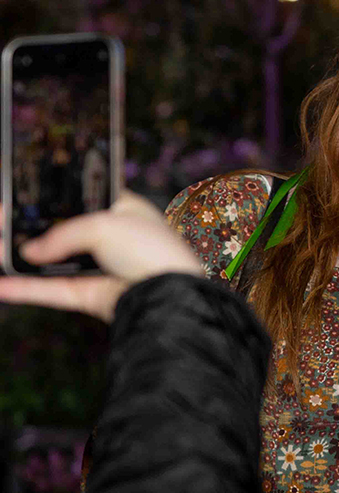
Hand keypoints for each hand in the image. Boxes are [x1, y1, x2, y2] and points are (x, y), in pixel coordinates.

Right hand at [0, 192, 203, 321]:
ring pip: (50, 262)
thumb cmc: (149, 250)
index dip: (56, 198)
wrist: (167, 294)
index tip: (25, 198)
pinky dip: (23, 288)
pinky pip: (48, 290)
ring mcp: (98, 267)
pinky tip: (2, 283)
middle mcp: (109, 238)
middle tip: (2, 222)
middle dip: (29, 230)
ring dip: (18, 258)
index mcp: (123, 211)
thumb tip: (32, 251)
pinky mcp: (88, 294)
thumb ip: (63, 234)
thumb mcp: (104, 225)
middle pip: (61, 232)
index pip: (84, 199)